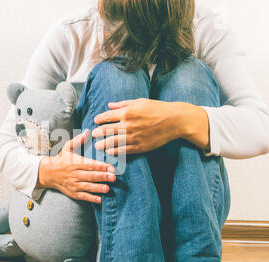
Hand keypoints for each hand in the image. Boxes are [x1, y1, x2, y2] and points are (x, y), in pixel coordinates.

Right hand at [37, 130, 116, 203]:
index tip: (111, 167)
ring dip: (97, 188)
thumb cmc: (60, 159)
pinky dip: (90, 198)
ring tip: (107, 189)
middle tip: (113, 178)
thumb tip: (87, 131)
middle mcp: (74, 174)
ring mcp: (73, 184)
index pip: (89, 165)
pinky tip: (99, 200)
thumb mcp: (67, 148)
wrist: (47, 173)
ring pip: (87, 187)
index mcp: (74, 163)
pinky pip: (82, 196)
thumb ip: (77, 140)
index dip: (100, 166)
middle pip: (90, 176)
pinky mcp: (72, 192)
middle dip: (102, 177)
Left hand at [92, 98, 209, 154]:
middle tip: (94, 134)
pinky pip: (124, 151)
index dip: (100, 119)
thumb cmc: (158, 108)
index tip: (95, 121)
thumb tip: (109, 105)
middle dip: (99, 133)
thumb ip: (123, 104)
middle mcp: (128, 125)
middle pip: (107, 131)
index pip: (108, 116)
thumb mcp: (140, 102)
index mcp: (128, 112)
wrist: (175, 121)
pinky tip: (110, 152)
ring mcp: (134, 137)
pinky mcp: (140, 146)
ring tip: (98, 146)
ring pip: (113, 143)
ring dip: (103, 145)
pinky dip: (115, 152)